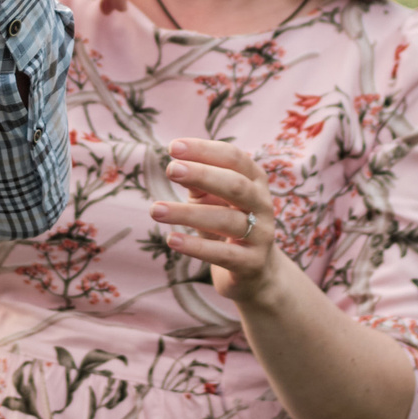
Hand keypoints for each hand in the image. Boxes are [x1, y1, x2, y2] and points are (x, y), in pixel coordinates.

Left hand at [152, 137, 284, 303]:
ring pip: (226, 220)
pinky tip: (171, 240)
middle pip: (235, 185)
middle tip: (171, 169)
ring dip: (188, 214)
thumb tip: (177, 165)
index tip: (173, 147)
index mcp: (255, 180)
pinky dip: (195, 247)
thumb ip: (199, 183)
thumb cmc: (227, 223)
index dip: (205, 150)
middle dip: (202, 174)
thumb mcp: (212, 199)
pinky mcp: (252, 264)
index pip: (233, 158)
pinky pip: (223, 254)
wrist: (255, 271)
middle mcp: (263, 204)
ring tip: (155, 209)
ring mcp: (260, 235)